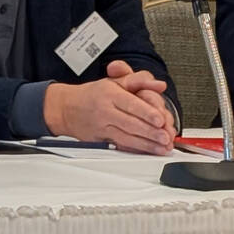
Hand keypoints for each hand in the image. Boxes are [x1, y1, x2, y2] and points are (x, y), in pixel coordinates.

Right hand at [43, 61, 176, 154]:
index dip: (146, 113)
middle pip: (130, 123)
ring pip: (126, 138)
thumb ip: (139, 80)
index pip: (131, 104)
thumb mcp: (115, 80)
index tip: (161, 120)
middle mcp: (105, 111)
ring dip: (146, 145)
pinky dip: (135, 151)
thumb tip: (159, 85)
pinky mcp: (100, 141)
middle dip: (150, 132)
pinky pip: (119, 147)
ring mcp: (102, 127)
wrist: (66, 108)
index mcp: (110, 93)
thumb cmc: (94, 94)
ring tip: (162, 148)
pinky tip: (147, 152)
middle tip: (166, 138)